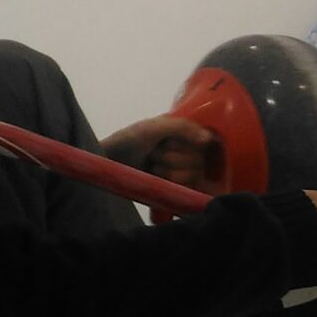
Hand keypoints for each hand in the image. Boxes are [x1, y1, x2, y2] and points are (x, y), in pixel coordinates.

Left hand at [100, 115, 216, 187]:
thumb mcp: (152, 128)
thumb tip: (208, 138)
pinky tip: (159, 179)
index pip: (207, 139)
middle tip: (154, 154)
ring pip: (194, 174)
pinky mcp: (178, 187)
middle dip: (173, 158)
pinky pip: (189, 188)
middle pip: (200, 159)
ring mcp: (183, 170)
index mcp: (185, 132)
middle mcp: (188, 150)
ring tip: (152, 167)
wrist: (108, 164)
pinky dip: (172, 183)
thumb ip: (181, 128)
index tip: (170, 142)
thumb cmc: (128, 141)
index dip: (191, 143)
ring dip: (169, 171)